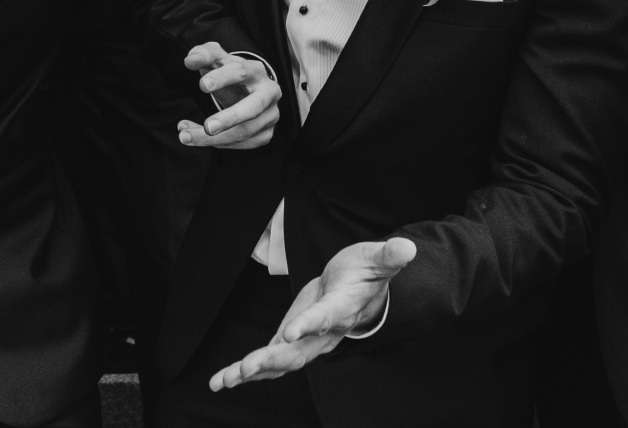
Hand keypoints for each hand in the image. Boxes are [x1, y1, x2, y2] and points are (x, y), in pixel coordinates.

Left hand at [177, 42, 282, 149]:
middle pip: (253, 108)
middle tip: (207, 127)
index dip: (222, 78)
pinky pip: (242, 144)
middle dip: (229, 118)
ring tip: (185, 136)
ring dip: (213, 139)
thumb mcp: (216, 58)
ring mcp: (270, 115)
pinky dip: (218, 144)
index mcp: (255, 70)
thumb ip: (203, 55)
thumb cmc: (228, 72)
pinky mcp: (266, 134)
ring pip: (244, 131)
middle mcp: (269, 93)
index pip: (240, 72)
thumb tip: (190, 60)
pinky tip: (198, 137)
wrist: (248, 89)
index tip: (201, 86)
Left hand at [208, 238, 416, 387]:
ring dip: (252, 371)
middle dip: (271, 360)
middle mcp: (323, 334)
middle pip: (298, 352)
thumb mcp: (376, 260)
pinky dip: (243, 372)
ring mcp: (306, 342)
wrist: (358, 293)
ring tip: (226, 380)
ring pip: (280, 363)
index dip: (308, 326)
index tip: (289, 332)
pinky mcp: (290, 343)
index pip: (325, 319)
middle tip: (246, 368)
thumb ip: (388, 256)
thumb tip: (407, 246)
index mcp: (341, 309)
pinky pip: (267, 361)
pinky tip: (220, 381)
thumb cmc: (365, 274)